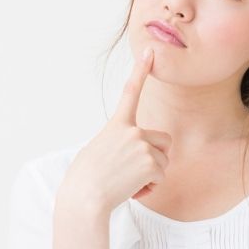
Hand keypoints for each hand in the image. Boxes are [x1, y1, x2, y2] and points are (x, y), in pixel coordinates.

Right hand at [59, 47, 172, 212]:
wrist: (85, 197)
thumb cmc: (86, 178)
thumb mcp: (99, 150)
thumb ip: (120, 144)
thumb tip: (136, 155)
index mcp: (116, 125)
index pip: (130, 92)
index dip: (141, 70)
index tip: (149, 52)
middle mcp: (131, 130)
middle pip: (163, 141)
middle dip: (157, 156)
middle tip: (135, 171)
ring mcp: (142, 145)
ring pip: (163, 161)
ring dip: (151, 175)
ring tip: (127, 181)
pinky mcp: (150, 163)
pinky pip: (161, 177)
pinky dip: (150, 188)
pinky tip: (132, 190)